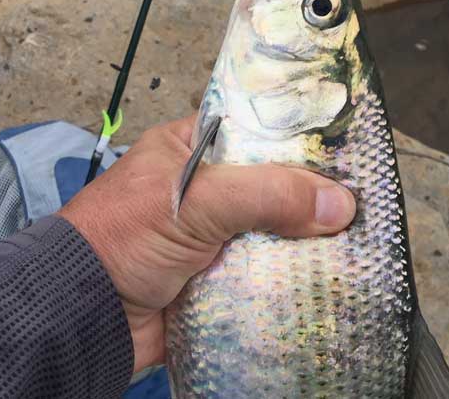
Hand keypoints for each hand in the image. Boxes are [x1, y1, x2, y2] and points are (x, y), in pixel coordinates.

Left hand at [61, 115, 355, 372]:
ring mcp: (215, 236)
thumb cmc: (125, 236)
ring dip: (307, 241)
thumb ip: (266, 194)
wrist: (83, 314)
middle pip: (274, 186)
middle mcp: (208, 189)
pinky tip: (332, 275)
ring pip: (275, 232)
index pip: (259, 134)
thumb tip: (339, 205)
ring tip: (361, 240)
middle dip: (312, 198)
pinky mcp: (220, 278)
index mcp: (194, 150)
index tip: (350, 152)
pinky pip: (266, 273)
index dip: (301, 143)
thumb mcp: (196, 200)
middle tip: (365, 201)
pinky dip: (291, 277)